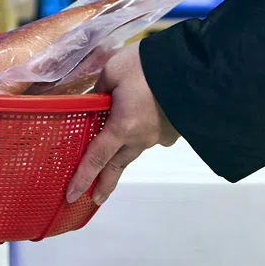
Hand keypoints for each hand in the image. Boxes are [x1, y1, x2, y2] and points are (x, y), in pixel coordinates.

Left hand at [64, 42, 178, 205]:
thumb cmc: (147, 66)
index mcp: (121, 127)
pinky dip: (143, 133)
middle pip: (117, 165)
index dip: (83, 177)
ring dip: (122, 156)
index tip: (72, 195)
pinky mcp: (174, 129)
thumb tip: (97, 99)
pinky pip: (153, 135)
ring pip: (135, 150)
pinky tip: (145, 121)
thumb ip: (100, 89)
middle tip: (95, 199)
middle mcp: (140, 138)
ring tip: (115, 158)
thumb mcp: (113, 70)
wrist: (192, 67)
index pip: (96, 158)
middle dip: (105, 183)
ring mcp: (159, 136)